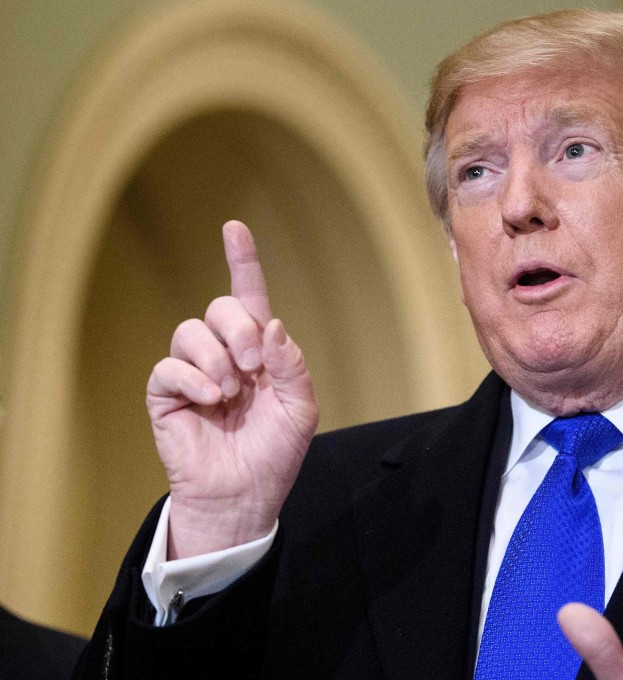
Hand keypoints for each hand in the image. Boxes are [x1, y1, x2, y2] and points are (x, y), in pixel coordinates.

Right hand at [146, 221, 318, 558]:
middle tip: (253, 364)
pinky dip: (193, 379)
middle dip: (238, 329)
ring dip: (215, 358)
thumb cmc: (275, 452)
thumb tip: (269, 325)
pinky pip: (168, 367)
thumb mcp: (301, 407)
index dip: (242, 261)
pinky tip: (211, 400)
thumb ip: (290, 364)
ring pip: (190, 332)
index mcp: (259, 351)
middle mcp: (224, 354)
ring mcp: (192, 372)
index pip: (248, 297)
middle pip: (220, 309)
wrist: (247, 494)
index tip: (234, 228)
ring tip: (231, 393)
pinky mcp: (166, 395)